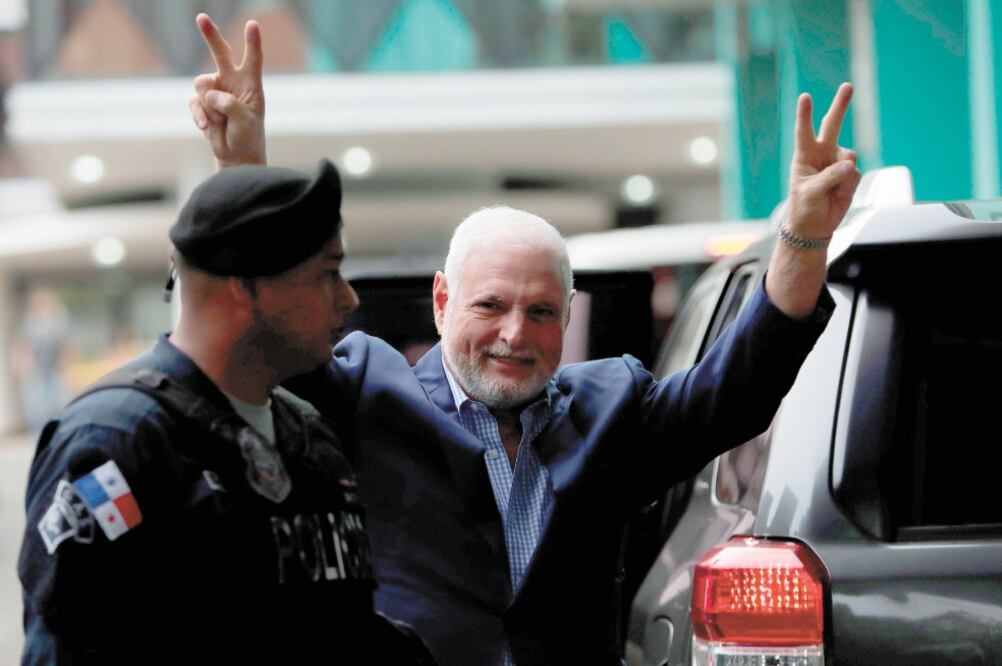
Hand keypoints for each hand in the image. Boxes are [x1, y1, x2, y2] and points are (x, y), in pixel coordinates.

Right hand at [188, 13, 266, 168]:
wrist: (235, 155)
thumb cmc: (248, 136)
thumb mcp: (245, 120)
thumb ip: (230, 104)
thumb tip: (209, 95)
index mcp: (250, 84)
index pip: (253, 59)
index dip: (252, 42)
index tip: (253, 24)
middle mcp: (232, 82)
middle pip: (221, 53)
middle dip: (210, 35)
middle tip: (201, 17)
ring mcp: (215, 91)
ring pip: (201, 84)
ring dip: (209, 106)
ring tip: (220, 121)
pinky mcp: (201, 103)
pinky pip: (194, 102)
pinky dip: (200, 116)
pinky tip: (208, 127)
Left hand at [786, 83, 860, 237]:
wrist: (815, 226)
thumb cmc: (804, 207)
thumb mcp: (810, 193)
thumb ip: (829, 177)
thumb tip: (850, 165)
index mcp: (805, 156)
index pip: (804, 132)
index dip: (805, 115)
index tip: (805, 97)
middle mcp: (822, 154)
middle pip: (832, 125)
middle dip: (841, 106)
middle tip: (848, 86)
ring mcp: (837, 163)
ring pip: (849, 156)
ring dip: (843, 173)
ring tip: (830, 190)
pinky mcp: (850, 174)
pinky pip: (855, 173)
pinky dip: (848, 185)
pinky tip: (839, 193)